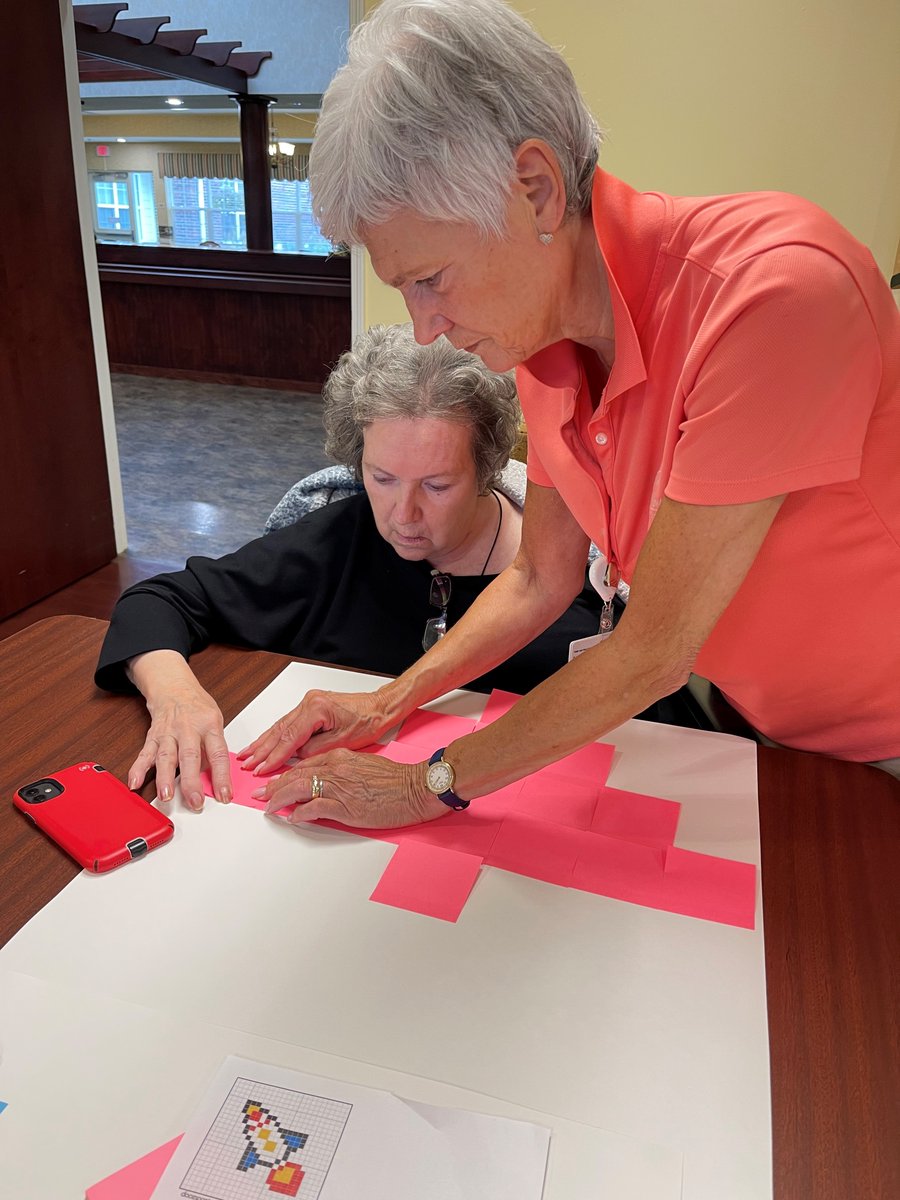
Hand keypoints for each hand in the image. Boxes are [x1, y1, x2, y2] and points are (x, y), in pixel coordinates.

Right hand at [126, 650, 230, 811]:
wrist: (174, 687)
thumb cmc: (198, 708)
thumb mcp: (215, 722)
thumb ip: (212, 749)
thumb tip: (213, 780)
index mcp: (209, 725)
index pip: (218, 754)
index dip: (221, 777)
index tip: (224, 796)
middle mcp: (188, 728)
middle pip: (190, 757)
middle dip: (191, 782)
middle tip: (195, 803)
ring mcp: (169, 732)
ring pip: (166, 756)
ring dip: (164, 778)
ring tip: (165, 797)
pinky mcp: (153, 736)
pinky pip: (145, 753)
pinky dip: (138, 769)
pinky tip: (134, 783)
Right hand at [237, 688, 393, 774]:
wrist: (380, 707)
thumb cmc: (368, 722)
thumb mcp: (342, 742)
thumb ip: (315, 751)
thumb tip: (296, 759)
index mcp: (316, 709)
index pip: (289, 738)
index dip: (273, 756)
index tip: (261, 769)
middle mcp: (309, 702)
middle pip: (280, 730)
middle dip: (261, 749)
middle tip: (246, 763)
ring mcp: (309, 702)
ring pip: (281, 725)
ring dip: (264, 741)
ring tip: (248, 753)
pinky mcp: (311, 705)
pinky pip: (289, 722)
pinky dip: (276, 734)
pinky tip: (265, 741)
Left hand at [258, 749, 447, 828]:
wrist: (415, 787)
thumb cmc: (396, 780)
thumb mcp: (365, 766)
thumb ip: (343, 772)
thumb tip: (326, 783)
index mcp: (340, 756)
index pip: (304, 764)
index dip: (285, 774)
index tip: (273, 782)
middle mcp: (336, 768)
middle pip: (295, 775)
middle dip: (273, 786)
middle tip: (260, 795)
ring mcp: (339, 786)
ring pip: (298, 788)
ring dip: (279, 799)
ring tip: (269, 807)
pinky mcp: (344, 806)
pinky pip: (313, 808)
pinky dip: (299, 814)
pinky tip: (293, 819)